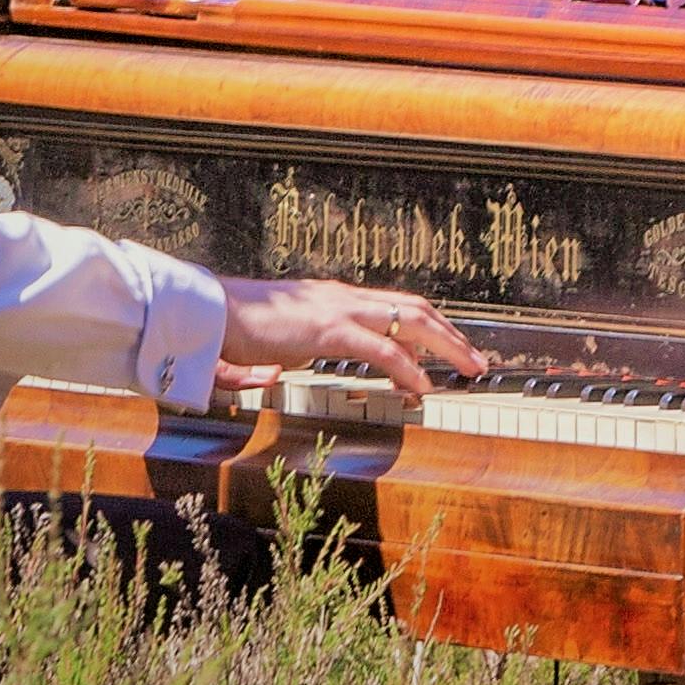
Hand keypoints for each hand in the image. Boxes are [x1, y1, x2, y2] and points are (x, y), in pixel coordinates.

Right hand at [213, 278, 487, 399]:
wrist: (208, 314)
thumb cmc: (236, 330)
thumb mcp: (279, 339)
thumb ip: (298, 349)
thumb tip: (295, 370)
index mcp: (336, 298)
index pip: (397, 305)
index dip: (431, 323)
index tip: (454, 345)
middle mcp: (343, 297)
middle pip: (415, 308)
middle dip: (452, 334)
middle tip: (477, 360)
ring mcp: (337, 310)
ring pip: (408, 320)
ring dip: (445, 345)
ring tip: (467, 368)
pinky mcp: (326, 330)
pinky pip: (379, 349)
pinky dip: (407, 367)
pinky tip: (421, 387)